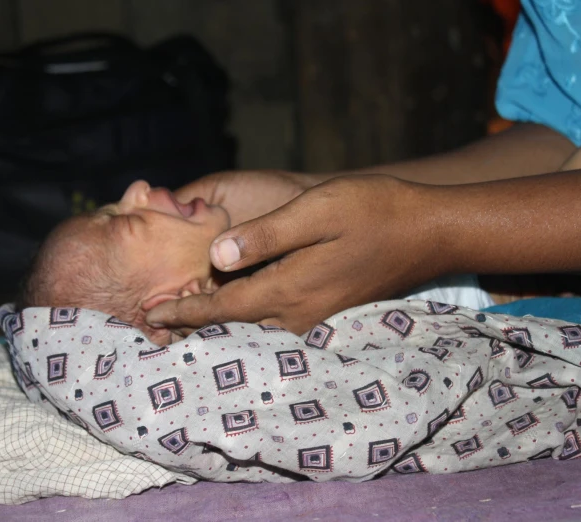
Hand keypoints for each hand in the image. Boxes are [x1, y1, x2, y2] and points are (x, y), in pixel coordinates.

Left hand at [147, 175, 446, 334]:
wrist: (428, 232)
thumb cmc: (372, 211)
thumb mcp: (316, 211)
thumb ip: (265, 235)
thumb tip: (217, 255)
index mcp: (289, 288)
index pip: (224, 309)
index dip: (186, 312)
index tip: (152, 315)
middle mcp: (299, 312)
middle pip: (235, 327)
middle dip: (196, 326)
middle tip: (158, 321)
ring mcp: (315, 314)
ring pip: (255, 328)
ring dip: (220, 324)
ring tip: (187, 316)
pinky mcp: (326, 308)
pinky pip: (275, 321)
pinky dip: (246, 317)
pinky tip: (235, 304)